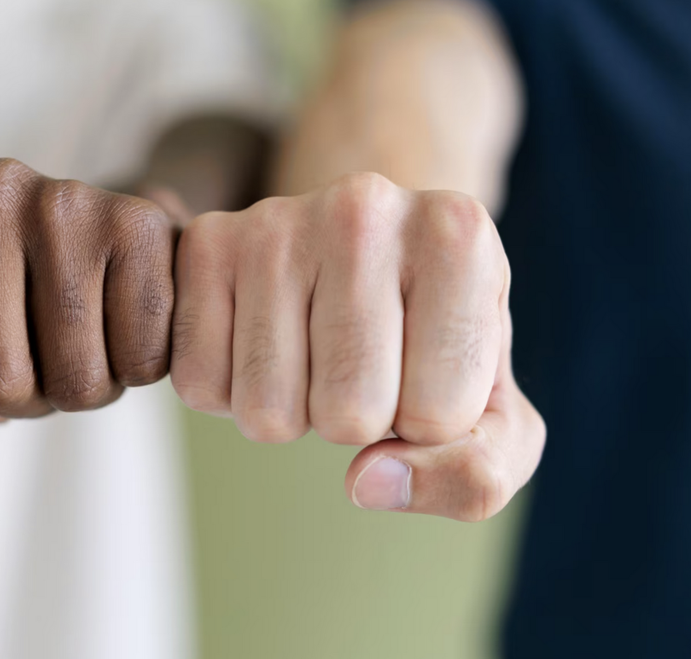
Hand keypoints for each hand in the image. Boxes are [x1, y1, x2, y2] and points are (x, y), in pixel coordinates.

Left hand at [0, 159, 176, 469]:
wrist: (90, 250)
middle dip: (20, 398)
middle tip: (31, 351)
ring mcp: (69, 199)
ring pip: (75, 380)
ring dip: (79, 392)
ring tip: (74, 339)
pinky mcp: (142, 225)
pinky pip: (141, 361)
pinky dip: (134, 370)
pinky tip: (119, 324)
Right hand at [169, 173, 544, 520]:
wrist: (364, 253)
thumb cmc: (433, 338)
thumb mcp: (491, 413)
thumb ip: (474, 476)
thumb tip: (367, 484)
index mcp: (459, 236)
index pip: (437, 418)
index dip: (427, 424)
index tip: (424, 367)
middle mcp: (366, 207)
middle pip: (347, 414)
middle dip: (355, 422)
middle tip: (362, 364)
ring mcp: (275, 220)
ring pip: (265, 411)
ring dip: (290, 412)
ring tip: (312, 350)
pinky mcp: (207, 243)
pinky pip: (199, 386)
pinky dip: (229, 393)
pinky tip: (260, 342)